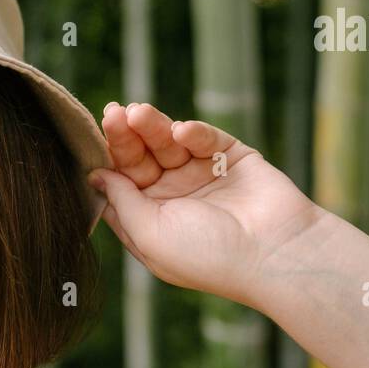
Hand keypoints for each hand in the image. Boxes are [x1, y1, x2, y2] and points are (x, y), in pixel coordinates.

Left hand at [89, 102, 321, 307]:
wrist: (274, 252)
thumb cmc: (206, 254)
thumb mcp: (149, 233)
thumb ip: (121, 202)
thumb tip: (95, 175)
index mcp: (151, 218)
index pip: (121, 180)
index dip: (109, 156)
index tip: (97, 134)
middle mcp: (174, 197)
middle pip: (141, 158)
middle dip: (126, 136)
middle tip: (113, 114)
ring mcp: (203, 176)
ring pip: (168, 143)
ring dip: (152, 126)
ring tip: (138, 113)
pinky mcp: (231, 158)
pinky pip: (205, 138)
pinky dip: (192, 132)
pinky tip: (182, 132)